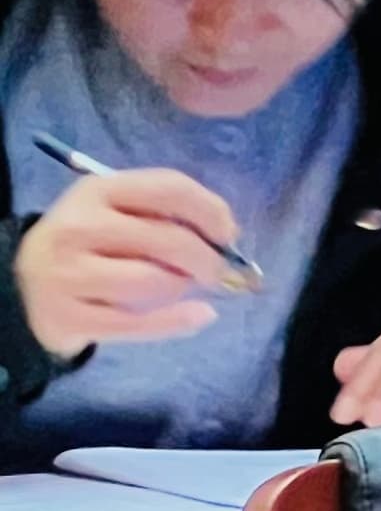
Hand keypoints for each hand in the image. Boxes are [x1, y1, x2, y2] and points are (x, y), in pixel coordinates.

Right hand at [15, 169, 241, 357]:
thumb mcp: (112, 213)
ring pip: (155, 281)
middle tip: (217, 271)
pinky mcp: (68, 317)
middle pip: (169, 239)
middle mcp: (77, 228)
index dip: (211, 210)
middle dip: (208, 258)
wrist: (22, 288)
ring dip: (184, 287)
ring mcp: (68, 274)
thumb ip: (162, 213)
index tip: (228, 233)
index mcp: (95, 191)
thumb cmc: (86, 245)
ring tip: (185, 286)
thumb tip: (226, 236)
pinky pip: (139, 323)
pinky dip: (179, 321)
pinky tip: (201, 315)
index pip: (169, 188)